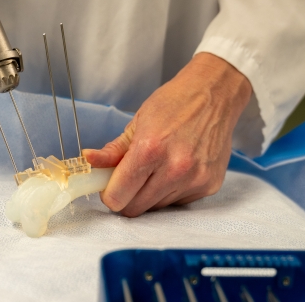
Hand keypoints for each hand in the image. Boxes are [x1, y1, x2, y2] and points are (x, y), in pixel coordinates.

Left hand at [83, 52, 251, 216]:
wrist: (215, 94)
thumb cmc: (175, 103)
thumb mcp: (137, 122)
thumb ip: (113, 150)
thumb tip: (89, 161)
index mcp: (149, 150)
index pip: (117, 197)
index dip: (109, 193)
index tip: (110, 185)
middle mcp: (174, 169)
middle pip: (135, 209)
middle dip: (127, 196)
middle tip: (131, 176)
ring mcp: (194, 180)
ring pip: (156, 208)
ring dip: (150, 194)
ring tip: (158, 167)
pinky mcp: (209, 186)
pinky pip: (178, 203)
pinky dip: (171, 191)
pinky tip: (176, 168)